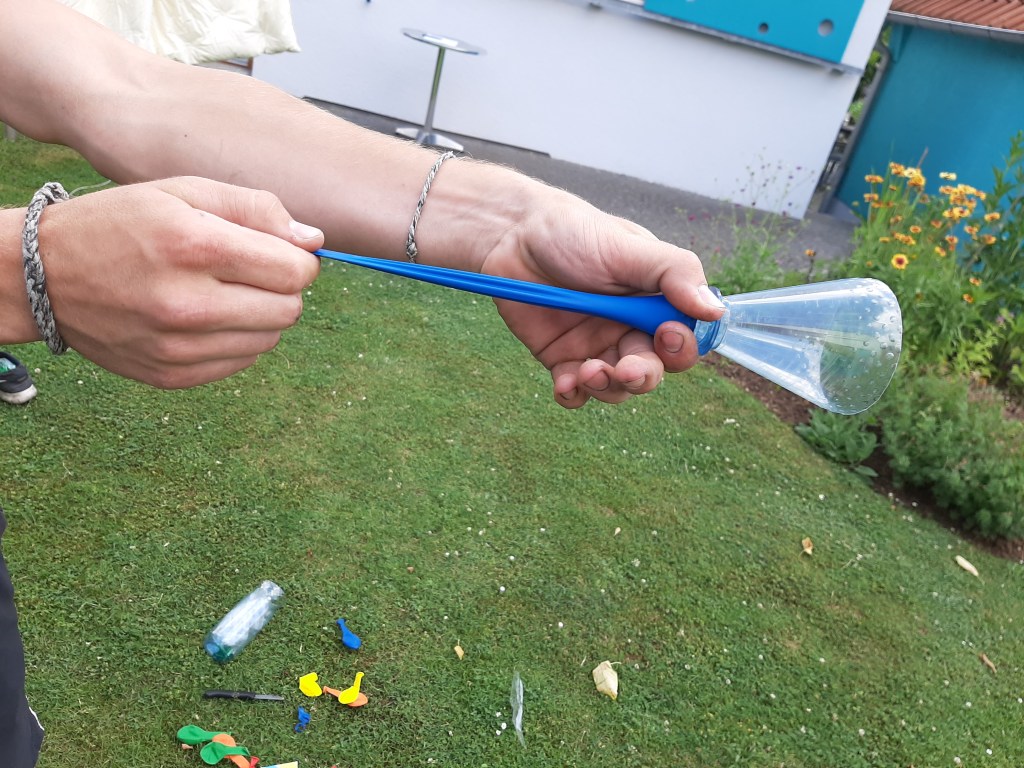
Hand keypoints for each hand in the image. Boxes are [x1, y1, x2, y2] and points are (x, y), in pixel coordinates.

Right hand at [40, 177, 321, 387]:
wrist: (43, 275)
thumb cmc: (121, 223)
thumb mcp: (183, 192)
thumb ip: (256, 210)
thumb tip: (314, 242)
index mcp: (194, 246)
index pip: (295, 271)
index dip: (297, 259)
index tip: (279, 252)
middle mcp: (187, 303)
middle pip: (289, 309)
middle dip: (282, 288)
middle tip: (249, 271)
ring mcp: (178, 346)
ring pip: (270, 339)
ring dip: (260, 315)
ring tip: (221, 292)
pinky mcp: (172, 376)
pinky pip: (241, 361)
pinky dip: (235, 339)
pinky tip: (204, 317)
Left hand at [481, 189, 724, 407]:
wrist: (513, 235)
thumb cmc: (575, 232)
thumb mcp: (629, 246)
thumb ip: (673, 274)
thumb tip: (714, 310)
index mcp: (654, 302)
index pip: (684, 338)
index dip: (682, 347)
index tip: (667, 335)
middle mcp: (629, 329)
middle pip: (652, 371)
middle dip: (643, 376)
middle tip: (625, 369)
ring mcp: (595, 347)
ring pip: (616, 388)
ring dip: (608, 387)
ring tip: (587, 370)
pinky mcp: (561, 360)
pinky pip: (574, 392)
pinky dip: (572, 395)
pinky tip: (564, 383)